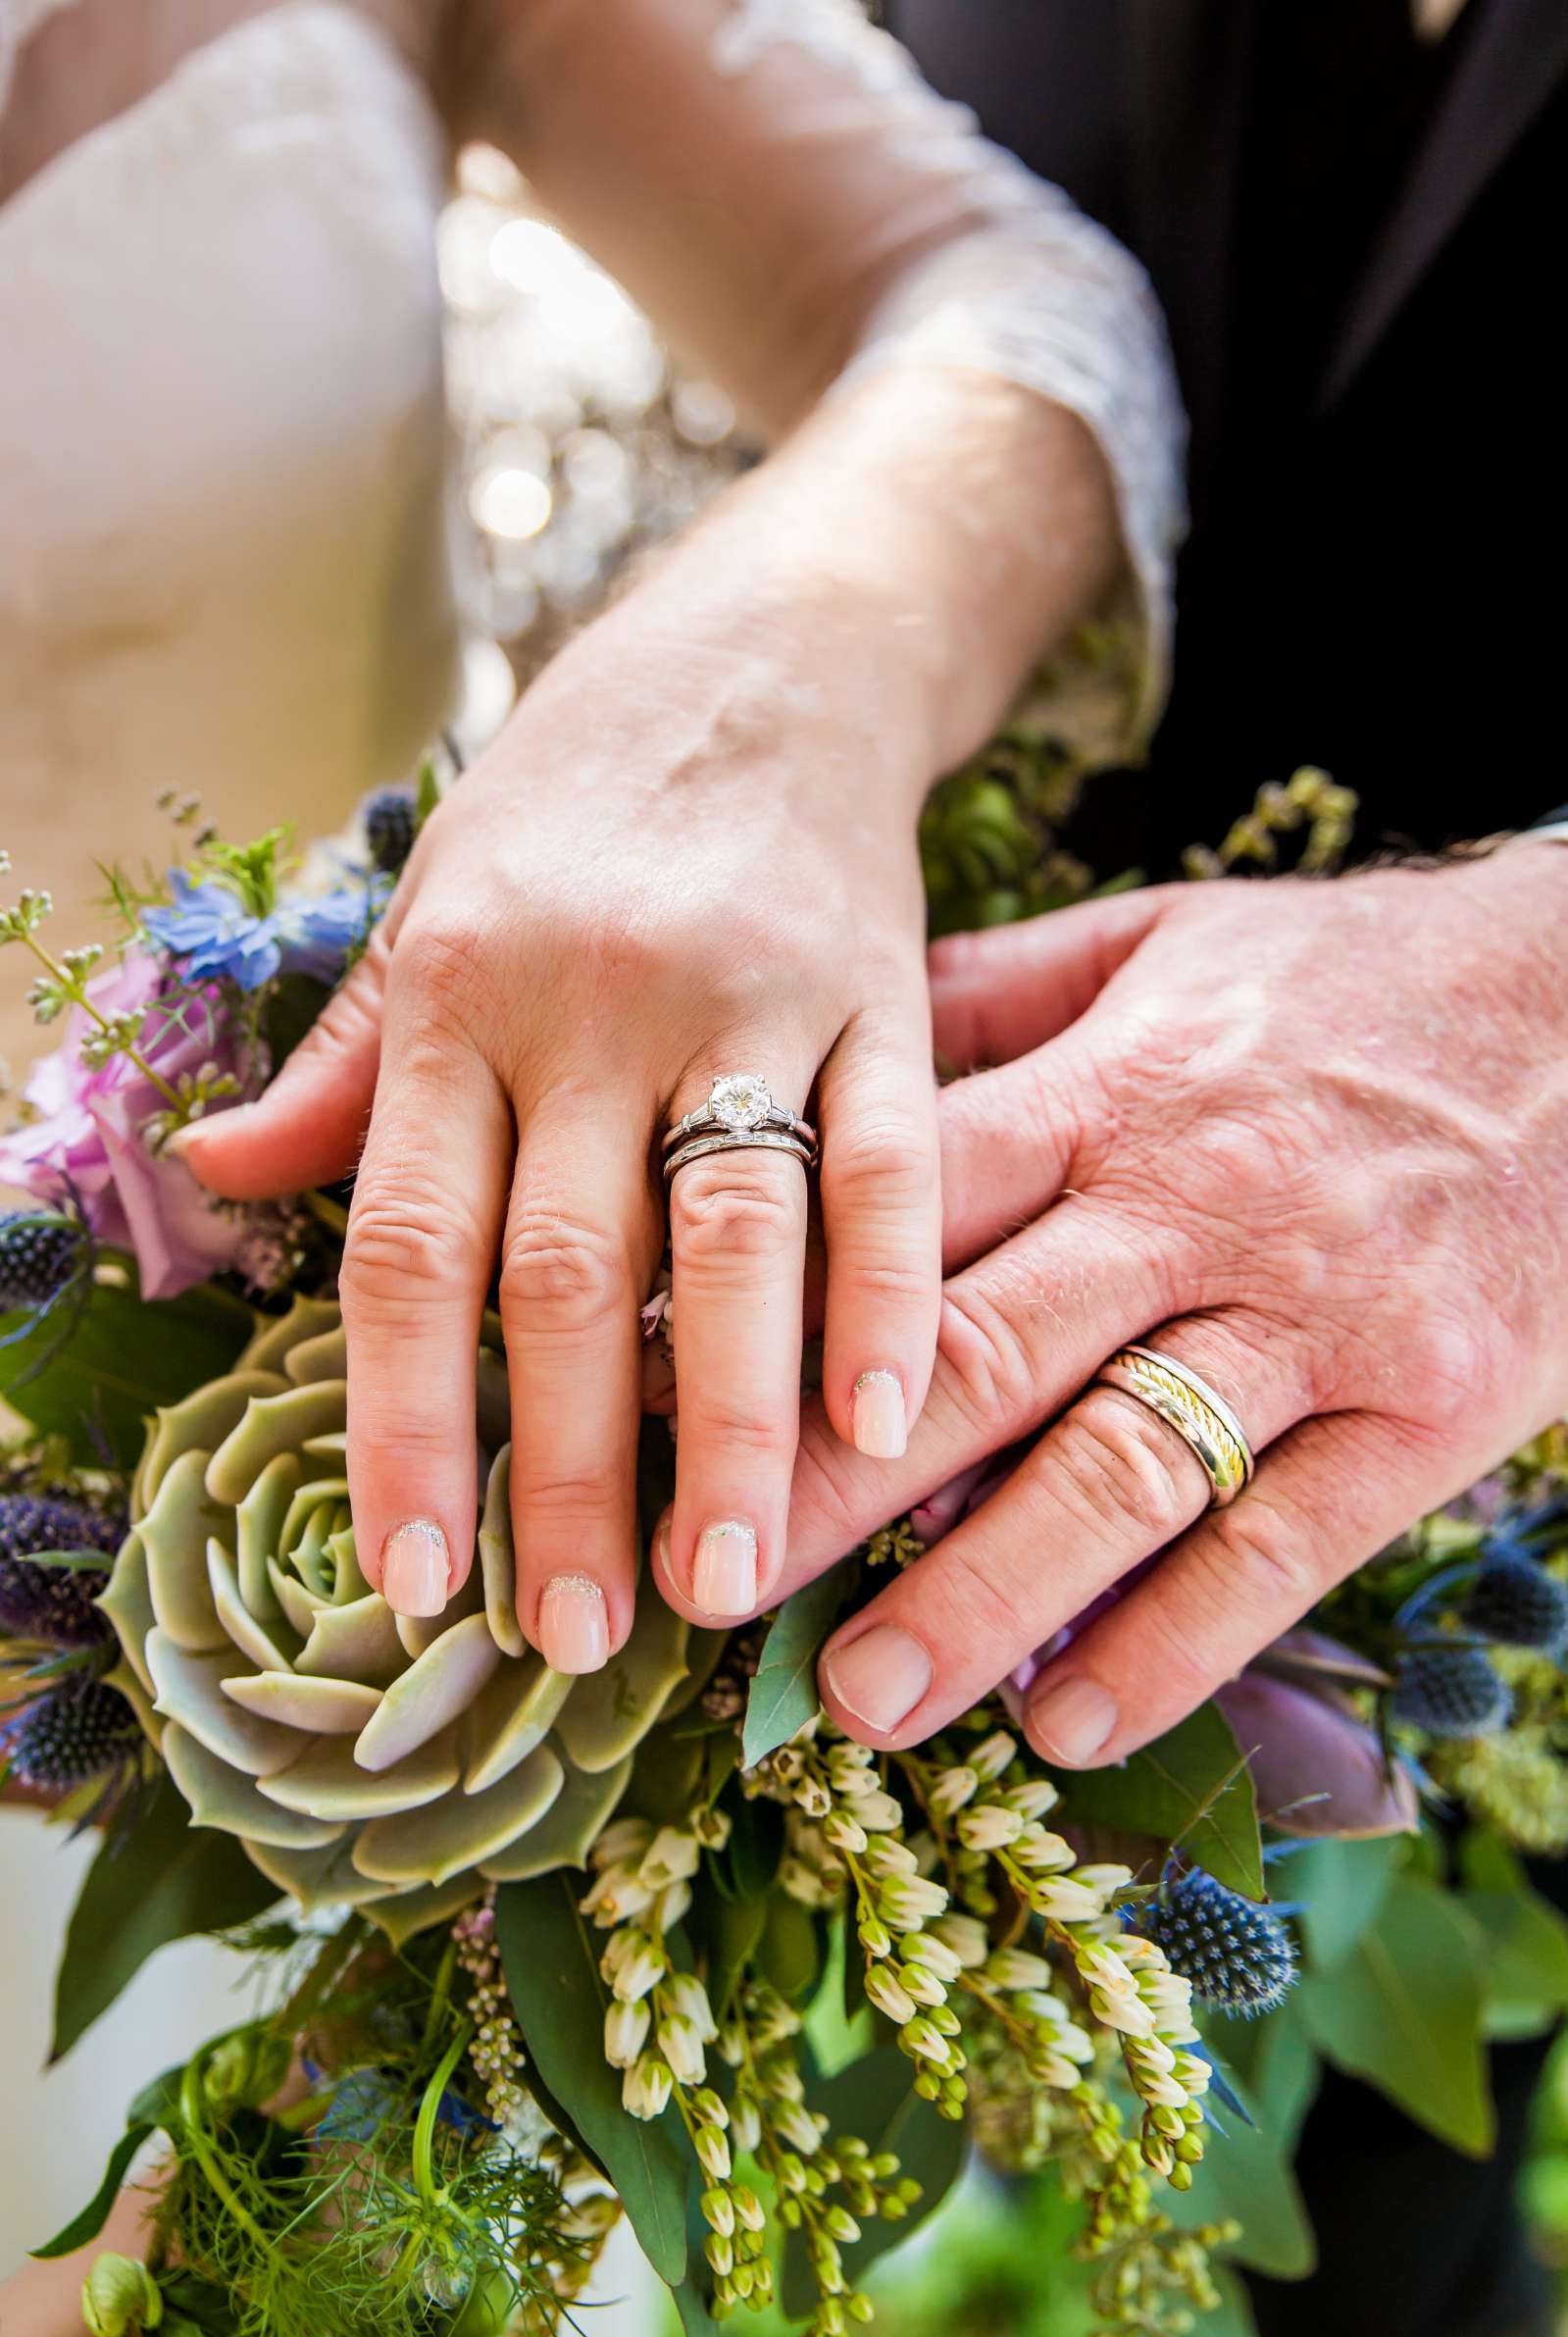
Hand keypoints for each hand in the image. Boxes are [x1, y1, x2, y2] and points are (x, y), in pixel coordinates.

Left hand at [177, 533, 943, 1670]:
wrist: (760, 656)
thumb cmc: (571, 803)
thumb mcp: (428, 904)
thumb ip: (345, 1062)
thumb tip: (219, 1177)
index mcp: (460, 996)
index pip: (413, 1246)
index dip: (407, 1422)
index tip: (414, 1578)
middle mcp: (595, 1004)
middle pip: (572, 1269)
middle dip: (570, 1467)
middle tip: (579, 1635)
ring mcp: (751, 995)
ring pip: (734, 1232)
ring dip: (728, 1421)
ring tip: (726, 1579)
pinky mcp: (886, 987)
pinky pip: (891, 1154)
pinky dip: (886, 1291)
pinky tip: (881, 1418)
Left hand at [752, 847, 1567, 1763]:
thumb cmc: (1345, 981)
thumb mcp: (1155, 942)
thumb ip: (985, 998)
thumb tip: (811, 1039)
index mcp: (1107, 1088)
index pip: (902, 1204)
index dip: (763, 1303)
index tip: (640, 1396)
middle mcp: (1196, 1206)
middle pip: (981, 1354)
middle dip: (827, 1481)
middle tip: (700, 1589)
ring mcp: (1315, 1316)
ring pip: (1121, 1471)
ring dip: (979, 1598)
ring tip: (859, 1699)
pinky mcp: (1424, 1410)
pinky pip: (1282, 1546)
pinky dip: (1173, 1643)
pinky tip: (1066, 1726)